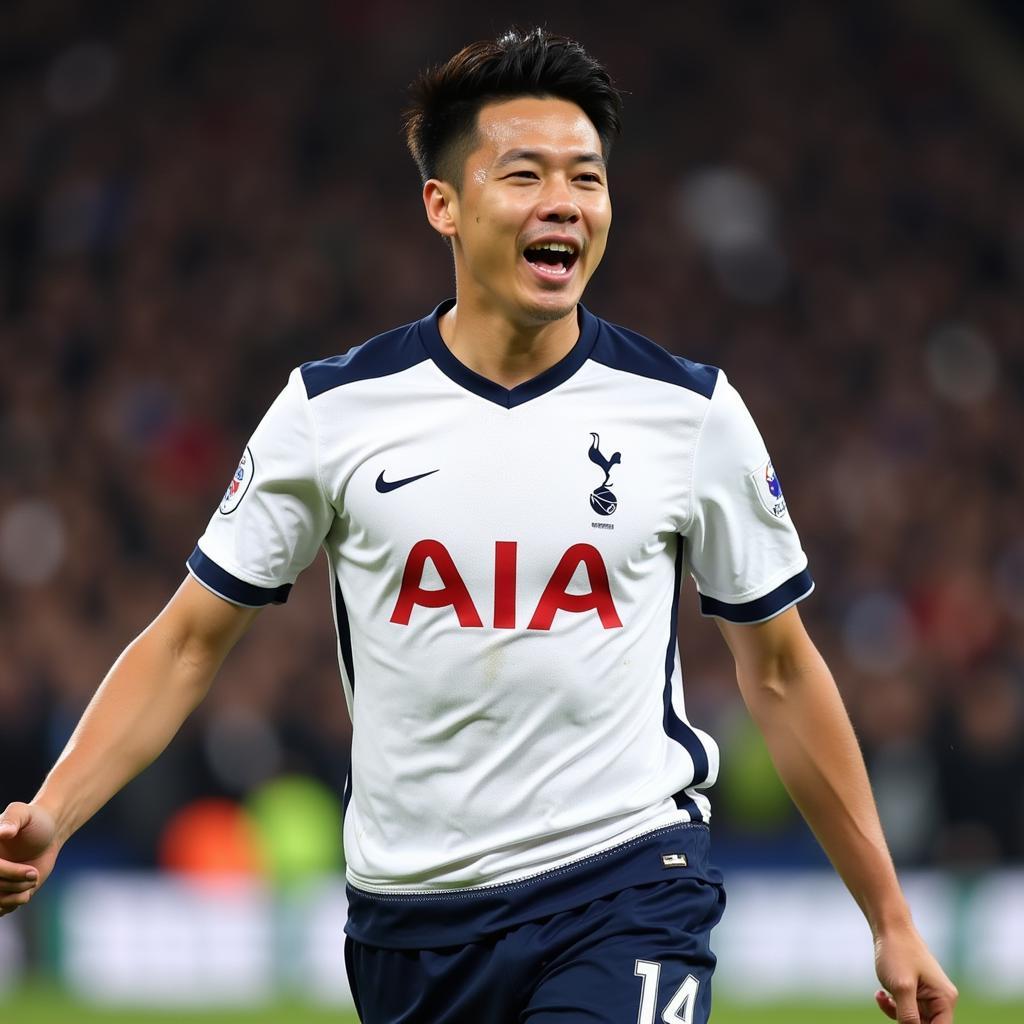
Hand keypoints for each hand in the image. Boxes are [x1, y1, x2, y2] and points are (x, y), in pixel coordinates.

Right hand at [0, 802, 60, 916]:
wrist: (47, 833)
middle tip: (34, 876)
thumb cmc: (34, 820)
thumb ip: (12, 819)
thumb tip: (3, 832)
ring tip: (32, 881)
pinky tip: (26, 891)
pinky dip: (13, 904)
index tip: (32, 872)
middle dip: (14, 885)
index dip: (10, 873)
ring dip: (15, 897)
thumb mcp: (24, 813)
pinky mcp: (0, 892)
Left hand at [874, 923, 957, 1023]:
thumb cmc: (897, 952)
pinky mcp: (915, 990)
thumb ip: (909, 1017)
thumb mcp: (901, 988)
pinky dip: (892, 1005)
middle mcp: (941, 999)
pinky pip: (905, 1007)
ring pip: (913, 1019)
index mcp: (945, 999)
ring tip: (881, 996)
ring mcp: (928, 995)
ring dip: (895, 1012)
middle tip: (889, 1005)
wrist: (888, 926)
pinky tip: (880, 993)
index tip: (904, 1022)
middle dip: (905, 1021)